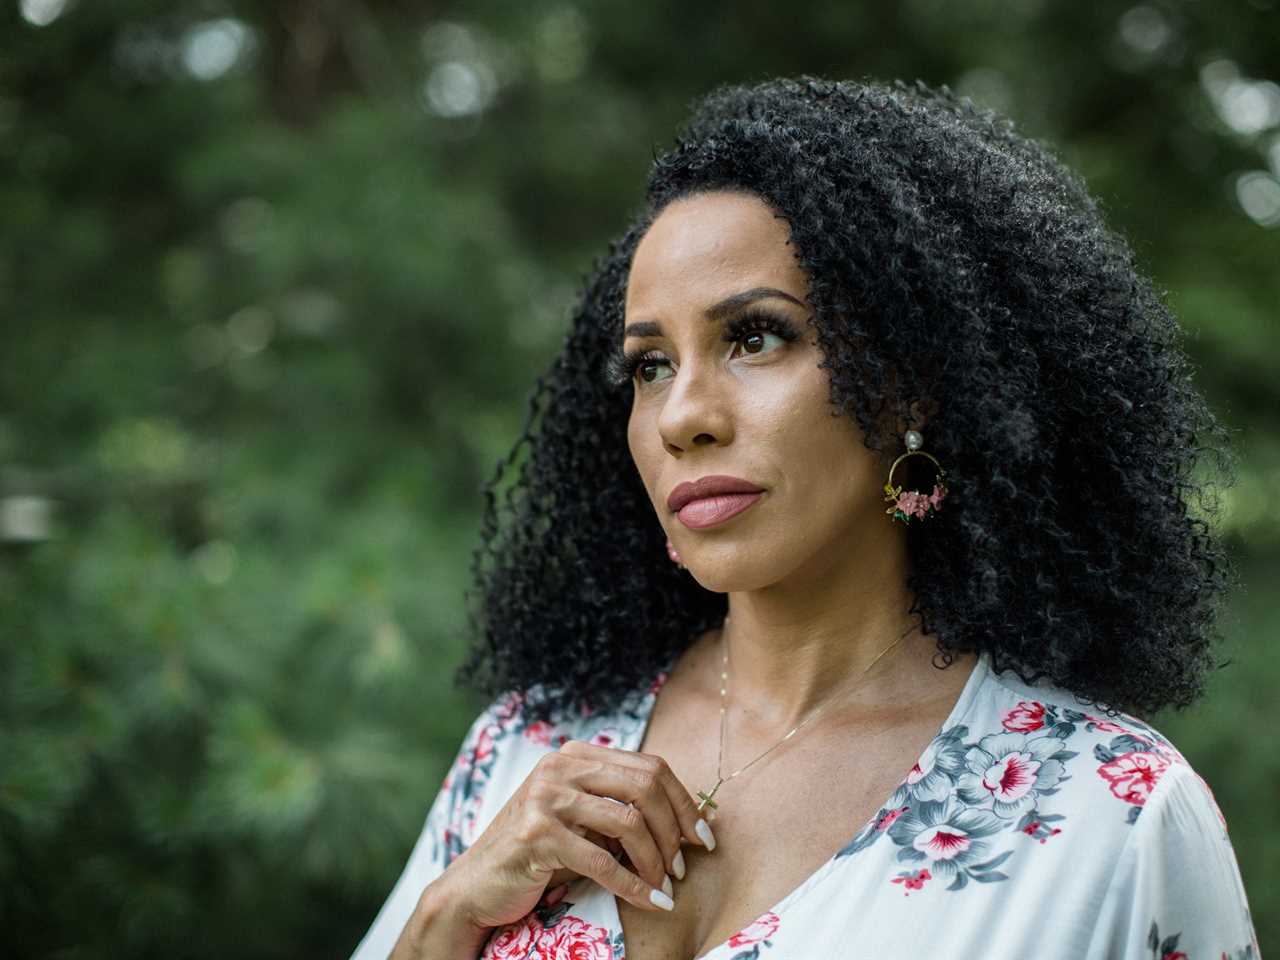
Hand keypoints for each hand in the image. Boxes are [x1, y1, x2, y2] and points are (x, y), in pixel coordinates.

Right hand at [442, 738, 713, 930]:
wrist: (476, 886)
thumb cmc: (537, 854)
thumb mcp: (580, 819)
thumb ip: (618, 806)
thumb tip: (687, 815)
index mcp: (576, 755)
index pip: (649, 766)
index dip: (684, 801)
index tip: (704, 835)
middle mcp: (560, 766)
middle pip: (645, 787)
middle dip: (675, 829)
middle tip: (684, 865)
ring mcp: (546, 797)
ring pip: (629, 823)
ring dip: (656, 860)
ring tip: (667, 885)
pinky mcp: (537, 834)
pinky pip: (603, 862)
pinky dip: (634, 886)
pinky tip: (652, 902)